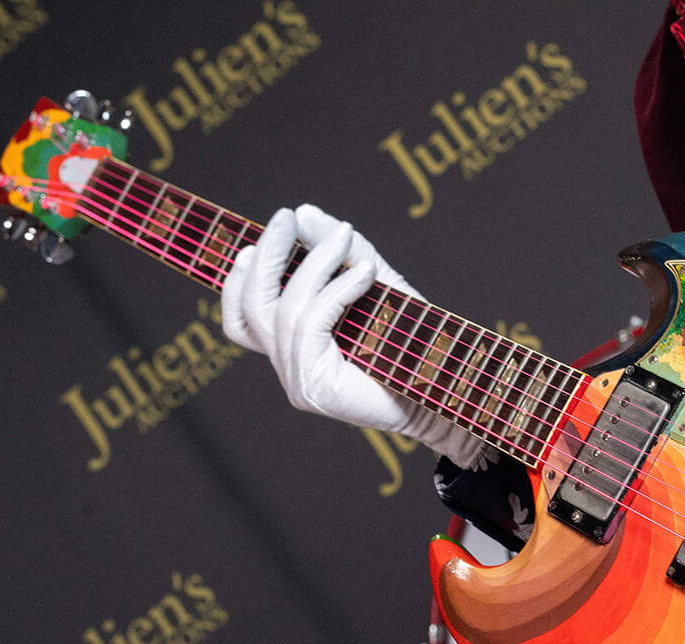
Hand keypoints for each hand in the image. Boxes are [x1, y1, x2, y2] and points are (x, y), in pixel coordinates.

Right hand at [221, 204, 486, 467]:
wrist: (445, 388)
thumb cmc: (412, 342)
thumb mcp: (375, 285)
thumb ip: (342, 254)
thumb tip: (305, 213)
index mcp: (293, 348)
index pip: (241, 317)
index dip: (239, 278)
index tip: (257, 238)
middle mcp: (288, 367)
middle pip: (252, 308)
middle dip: (267, 257)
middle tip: (285, 217)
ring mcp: (298, 381)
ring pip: (286, 312)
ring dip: (314, 265)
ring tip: (345, 237)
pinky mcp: (315, 388)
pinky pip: (312, 325)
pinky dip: (336, 291)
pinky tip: (365, 272)